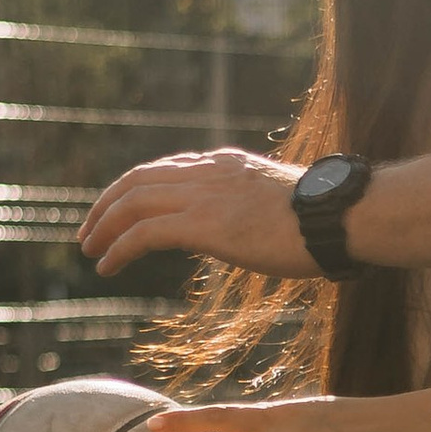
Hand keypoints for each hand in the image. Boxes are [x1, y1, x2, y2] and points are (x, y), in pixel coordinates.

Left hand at [77, 148, 309, 279]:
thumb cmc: (324, 220)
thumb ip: (251, 209)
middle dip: (107, 205)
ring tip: (90, 251)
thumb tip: (248, 230)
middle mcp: (209, 172)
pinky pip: (144, 233)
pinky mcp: (204, 224)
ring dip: (104, 227)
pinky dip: (119, 248)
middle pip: (138, 179)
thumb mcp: (278, 205)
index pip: (166, 169)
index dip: (135, 190)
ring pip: (133, 202)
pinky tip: (107, 267)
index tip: (120, 211)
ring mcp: (205, 195)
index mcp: (226, 164)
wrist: (341, 218)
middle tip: (89, 232)